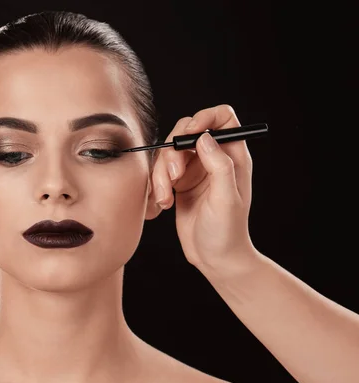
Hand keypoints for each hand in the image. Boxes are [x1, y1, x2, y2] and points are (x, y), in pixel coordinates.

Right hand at [151, 105, 257, 278]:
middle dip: (173, 151)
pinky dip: (156, 186)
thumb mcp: (226, 199)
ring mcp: (194, 170)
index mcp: (232, 156)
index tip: (189, 133)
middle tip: (174, 176)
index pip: (222, 118)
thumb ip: (219, 166)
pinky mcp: (178, 183)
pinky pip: (159, 171)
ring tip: (166, 199)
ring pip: (168, 152)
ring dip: (161, 175)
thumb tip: (205, 136)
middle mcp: (212, 158)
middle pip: (186, 131)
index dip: (204, 118)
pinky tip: (163, 205)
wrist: (214, 259)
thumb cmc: (227, 232)